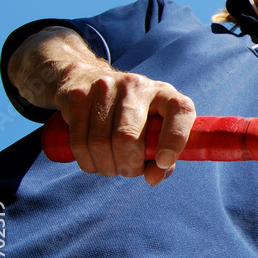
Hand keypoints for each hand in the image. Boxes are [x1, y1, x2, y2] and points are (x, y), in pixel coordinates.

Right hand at [9, 27, 195, 184]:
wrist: (87, 78)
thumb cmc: (132, 115)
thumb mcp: (155, 129)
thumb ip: (163, 158)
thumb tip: (153, 178)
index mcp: (165, 94)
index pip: (180, 111)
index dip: (174, 140)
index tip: (163, 162)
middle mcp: (137, 86)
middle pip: (128, 138)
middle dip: (129, 166)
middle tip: (130, 170)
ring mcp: (105, 88)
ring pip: (100, 144)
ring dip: (107, 167)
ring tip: (112, 166)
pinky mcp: (77, 95)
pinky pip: (79, 142)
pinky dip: (88, 162)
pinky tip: (94, 161)